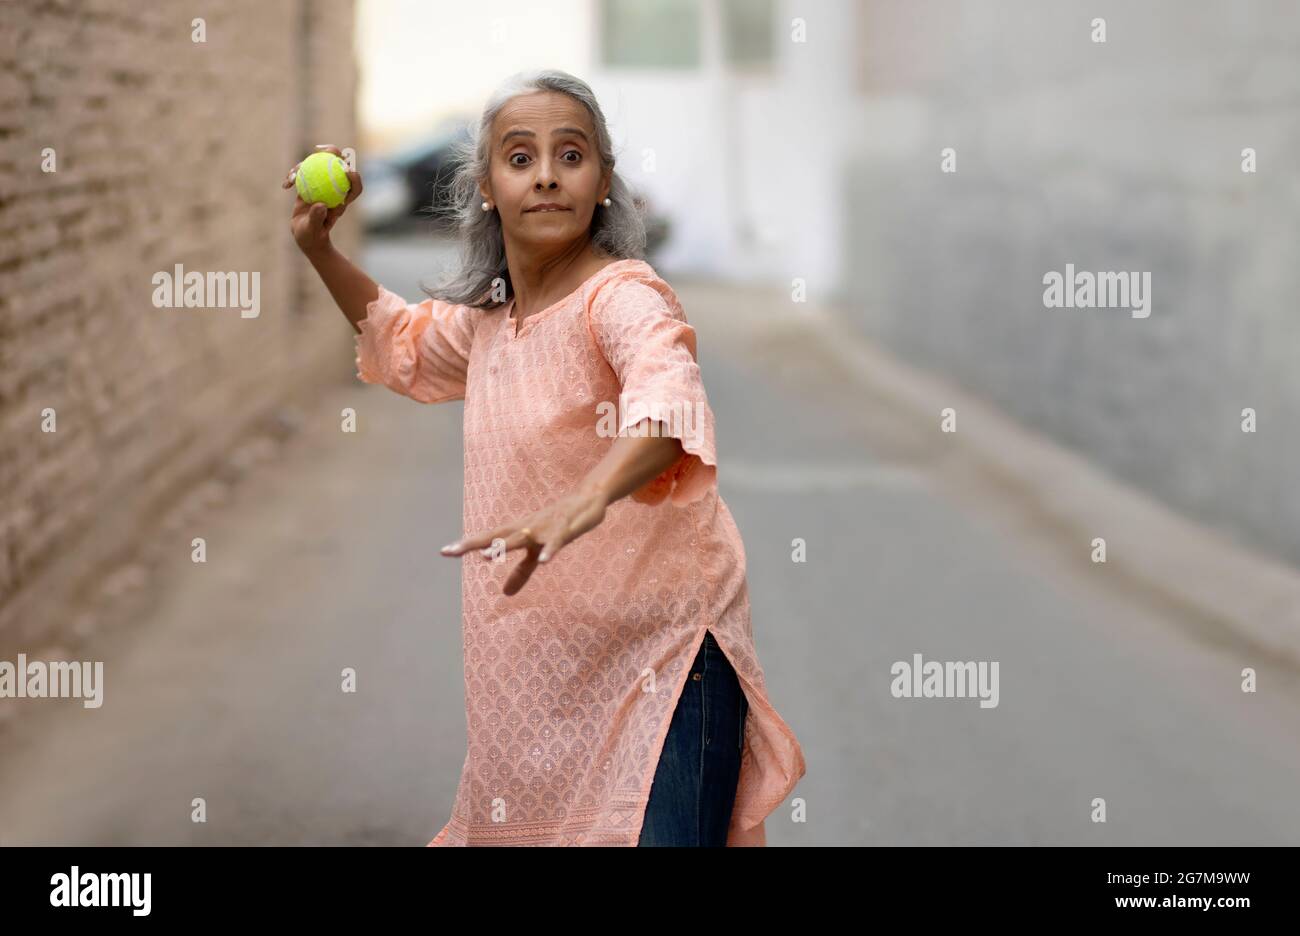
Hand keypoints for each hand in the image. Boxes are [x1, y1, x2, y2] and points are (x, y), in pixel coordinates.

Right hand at [283, 144, 362, 256]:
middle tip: (318, 149)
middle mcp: (336, 188)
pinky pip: (303, 172)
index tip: (346, 171)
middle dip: (333, 152)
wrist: (304, 234)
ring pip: (317, 164)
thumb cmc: (313, 235)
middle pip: (338, 165)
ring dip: (303, 165)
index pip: (355, 187)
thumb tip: (321, 205)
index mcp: (344, 200)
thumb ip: (317, 218)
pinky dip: (293, 176)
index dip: (354, 177)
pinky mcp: (310, 182)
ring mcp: (323, 183)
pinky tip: (286, 185)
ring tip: (292, 176)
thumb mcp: (313, 229)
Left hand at [439, 486, 609, 595]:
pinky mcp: (563, 530)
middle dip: (474, 543)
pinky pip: (555, 542)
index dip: (466, 544)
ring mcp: (543, 528)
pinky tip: (544, 561)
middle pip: (496, 535)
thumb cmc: (557, 524)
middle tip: (450, 550)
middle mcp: (525, 527)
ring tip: (485, 556)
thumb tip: (505, 594)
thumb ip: (521, 572)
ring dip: (503, 545)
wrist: (586, 500)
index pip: (487, 538)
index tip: (444, 551)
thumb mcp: (537, 552)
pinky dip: (549, 550)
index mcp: (517, 531)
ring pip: (520, 537)